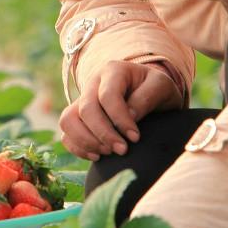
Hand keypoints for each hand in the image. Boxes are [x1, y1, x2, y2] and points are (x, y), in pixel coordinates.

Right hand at [58, 60, 182, 160]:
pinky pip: (66, 133)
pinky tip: (97, 156)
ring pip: (68, 120)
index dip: (119, 119)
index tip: (135, 138)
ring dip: (86, 141)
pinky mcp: (77, 117)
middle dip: (104, 133)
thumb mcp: (161, 87)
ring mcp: (81, 100)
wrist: (148, 93)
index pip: (108, 96)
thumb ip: (148, 97)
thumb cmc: (156, 89)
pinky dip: (77, 147)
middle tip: (122, 150)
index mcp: (113, 70)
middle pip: (86, 109)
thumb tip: (130, 116)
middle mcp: (92, 83)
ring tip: (107, 153)